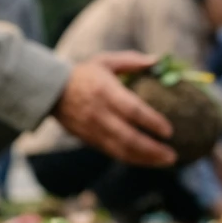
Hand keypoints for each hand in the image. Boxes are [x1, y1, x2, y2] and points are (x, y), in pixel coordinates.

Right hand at [53, 52, 174, 166]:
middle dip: (152, 149)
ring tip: (165, 161)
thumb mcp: (105, 61)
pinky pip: (112, 153)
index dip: (152, 122)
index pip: (132, 110)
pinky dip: (132, 159)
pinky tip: (148, 161)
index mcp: (105, 91)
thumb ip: (131, 60)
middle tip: (172, 155)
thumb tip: (157, 60)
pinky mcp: (88, 140)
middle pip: (128, 137)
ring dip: (145, 159)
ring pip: (121, 150)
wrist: (49, 91)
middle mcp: (99, 113)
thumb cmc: (83, 74)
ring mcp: (93, 129)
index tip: (169, 131)